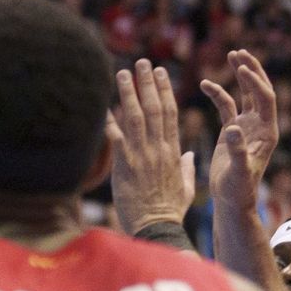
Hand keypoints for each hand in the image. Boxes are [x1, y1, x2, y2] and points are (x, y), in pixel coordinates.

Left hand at [106, 60, 195, 232]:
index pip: (170, 114)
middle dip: (148, 83)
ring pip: (136, 117)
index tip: (161, 73)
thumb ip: (186, 168)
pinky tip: (103, 104)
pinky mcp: (125, 165)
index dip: (165, 91)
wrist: (156, 228)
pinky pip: (115, 138)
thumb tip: (187, 154)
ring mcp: (141, 155)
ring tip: (123, 72)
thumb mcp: (185, 188)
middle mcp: (158, 148)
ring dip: (129, 93)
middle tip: (143, 63)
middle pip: (154, 109)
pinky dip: (110, 121)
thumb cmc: (170, 211)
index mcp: (172, 151)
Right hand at [201, 49, 278, 214]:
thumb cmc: (238, 190)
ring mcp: (246, 127)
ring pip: (245, 94)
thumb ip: (237, 150)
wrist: (231, 202)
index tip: (241, 69)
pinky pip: (226, 106)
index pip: (266, 99)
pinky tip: (204, 84)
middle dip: (252, 71)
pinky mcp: (232, 131)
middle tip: (240, 53)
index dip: (256, 83)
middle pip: (259, 91)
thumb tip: (233, 128)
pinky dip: (217, 93)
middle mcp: (260, 126)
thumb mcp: (238, 171)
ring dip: (240, 75)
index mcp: (267, 133)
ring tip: (232, 54)